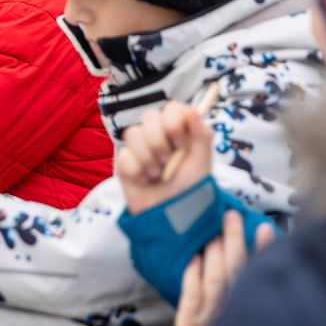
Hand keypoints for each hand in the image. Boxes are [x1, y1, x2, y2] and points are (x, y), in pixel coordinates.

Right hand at [116, 100, 213, 214]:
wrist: (170, 218)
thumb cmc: (191, 191)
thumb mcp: (202, 164)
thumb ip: (201, 135)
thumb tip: (194, 109)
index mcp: (181, 131)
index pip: (172, 108)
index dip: (173, 122)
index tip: (180, 144)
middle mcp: (160, 135)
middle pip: (149, 116)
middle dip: (159, 142)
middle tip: (167, 162)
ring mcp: (141, 147)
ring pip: (133, 133)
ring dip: (147, 158)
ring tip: (157, 174)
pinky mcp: (125, 161)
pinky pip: (124, 155)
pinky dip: (136, 171)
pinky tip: (144, 180)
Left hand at [175, 210, 274, 325]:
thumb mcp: (241, 311)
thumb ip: (249, 283)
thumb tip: (260, 247)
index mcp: (247, 306)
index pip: (258, 273)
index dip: (263, 250)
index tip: (265, 227)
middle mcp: (232, 312)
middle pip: (236, 272)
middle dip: (234, 241)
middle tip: (231, 216)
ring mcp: (209, 319)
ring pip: (215, 281)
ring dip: (215, 253)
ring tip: (213, 232)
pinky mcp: (189, 325)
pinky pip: (192, 297)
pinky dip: (192, 275)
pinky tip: (194, 258)